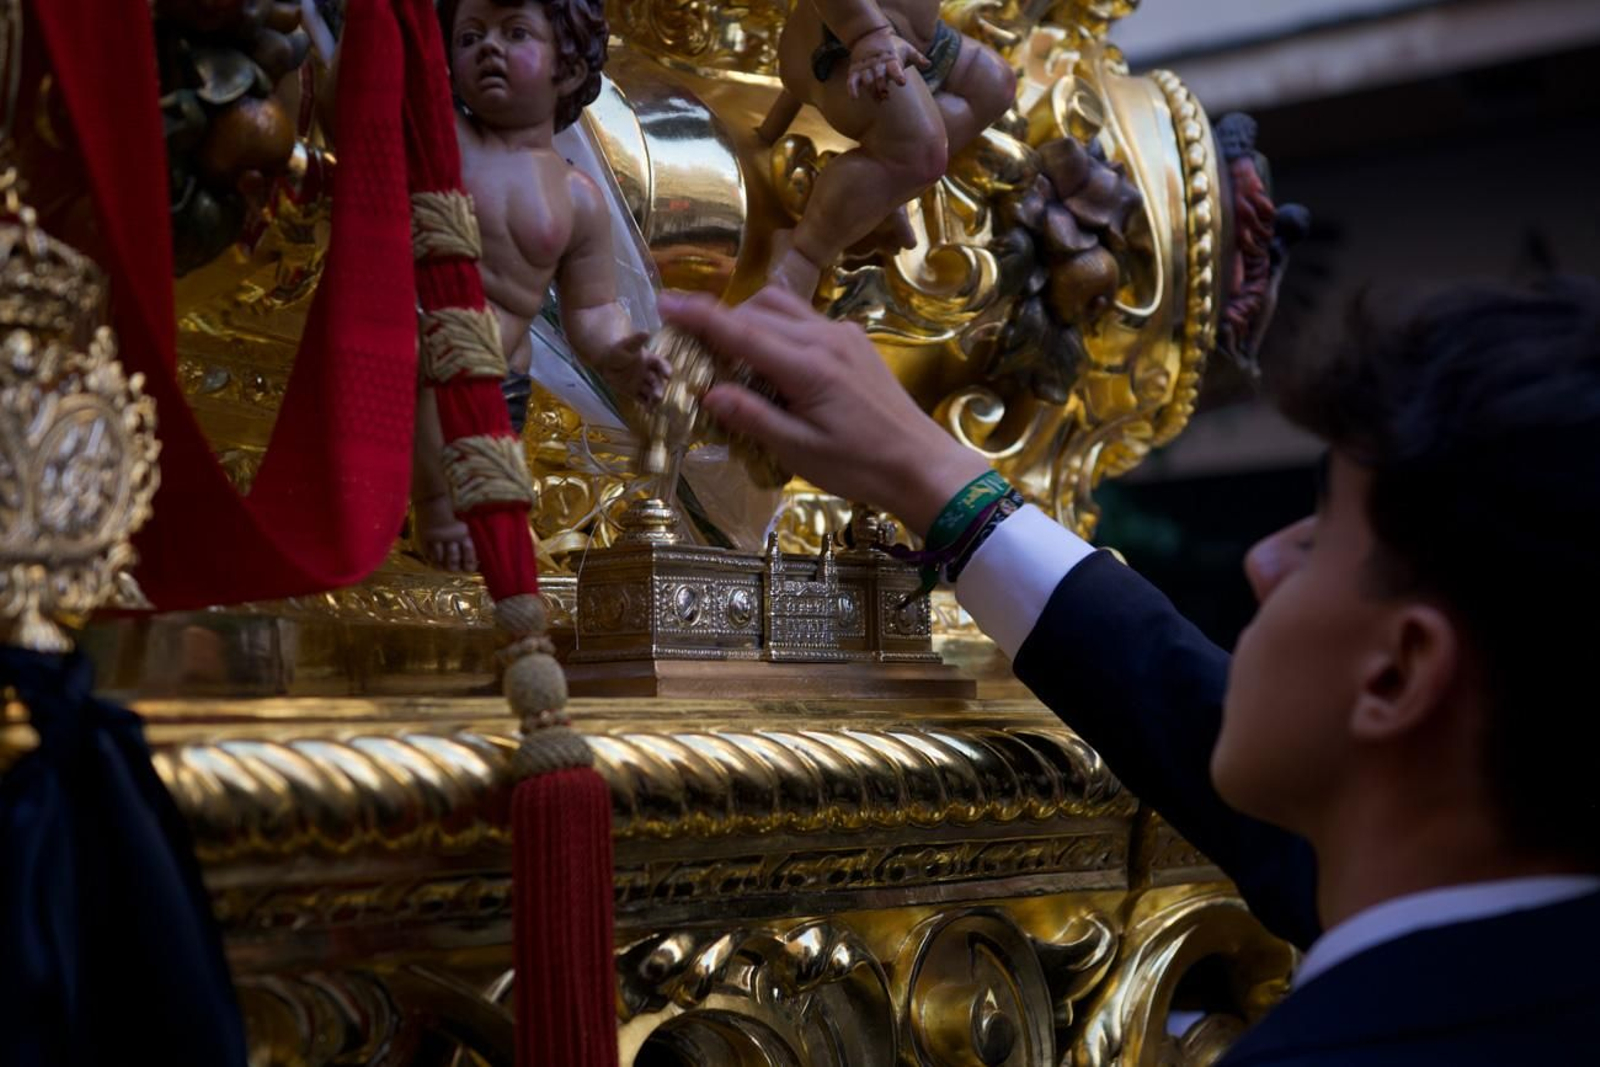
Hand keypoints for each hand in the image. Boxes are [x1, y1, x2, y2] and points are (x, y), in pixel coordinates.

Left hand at [597, 329, 670, 406]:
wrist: (607, 361)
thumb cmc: (619, 350)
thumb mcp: (627, 344)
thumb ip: (637, 340)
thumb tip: (646, 332)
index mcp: (650, 360)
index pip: (660, 364)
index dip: (665, 369)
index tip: (668, 374)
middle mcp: (649, 373)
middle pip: (657, 381)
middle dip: (659, 388)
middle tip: (659, 395)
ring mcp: (642, 383)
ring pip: (651, 391)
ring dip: (655, 398)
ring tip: (655, 403)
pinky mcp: (635, 392)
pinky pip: (643, 399)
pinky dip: (647, 405)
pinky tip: (649, 411)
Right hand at [658, 287, 989, 536]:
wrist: (922, 465)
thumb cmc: (860, 467)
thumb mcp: (799, 452)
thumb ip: (752, 417)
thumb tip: (708, 393)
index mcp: (807, 366)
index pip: (740, 331)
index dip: (698, 315)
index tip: (663, 303)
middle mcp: (824, 338)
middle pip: (757, 309)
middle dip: (718, 318)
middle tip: (689, 341)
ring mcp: (842, 335)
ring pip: (782, 305)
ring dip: (748, 317)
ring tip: (726, 349)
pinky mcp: (854, 341)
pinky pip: (804, 318)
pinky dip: (776, 326)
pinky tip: (770, 359)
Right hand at [847, 26, 928, 100]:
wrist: (869, 34)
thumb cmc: (892, 45)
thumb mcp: (906, 48)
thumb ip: (917, 58)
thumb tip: (929, 64)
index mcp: (891, 59)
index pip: (895, 67)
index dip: (898, 75)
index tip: (902, 82)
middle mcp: (878, 64)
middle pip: (879, 76)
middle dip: (882, 87)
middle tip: (886, 96)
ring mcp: (865, 67)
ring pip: (867, 80)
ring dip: (871, 91)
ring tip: (878, 100)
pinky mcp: (855, 71)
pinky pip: (852, 81)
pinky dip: (852, 89)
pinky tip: (855, 98)